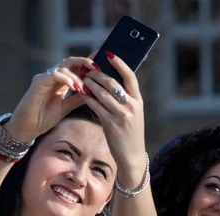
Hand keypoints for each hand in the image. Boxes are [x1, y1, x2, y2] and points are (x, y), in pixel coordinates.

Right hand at [5, 57, 98, 141]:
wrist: (28, 127)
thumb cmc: (44, 118)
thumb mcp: (66, 107)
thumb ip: (78, 99)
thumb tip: (94, 92)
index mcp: (60, 82)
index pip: (76, 68)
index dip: (88, 64)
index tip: (102, 62)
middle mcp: (53, 77)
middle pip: (71, 62)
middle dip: (85, 62)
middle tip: (97, 68)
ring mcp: (45, 78)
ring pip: (65, 68)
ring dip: (78, 77)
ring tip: (85, 88)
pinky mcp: (39, 82)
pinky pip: (55, 75)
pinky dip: (67, 79)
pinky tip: (75, 88)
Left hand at [80, 52, 146, 186]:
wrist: (131, 156)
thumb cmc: (130, 133)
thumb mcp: (134, 114)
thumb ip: (125, 100)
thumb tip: (110, 82)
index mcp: (138, 102)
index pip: (130, 77)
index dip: (120, 63)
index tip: (109, 54)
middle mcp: (131, 107)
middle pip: (112, 83)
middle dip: (98, 74)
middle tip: (88, 70)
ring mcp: (121, 115)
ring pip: (101, 93)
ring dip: (90, 84)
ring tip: (82, 80)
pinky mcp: (110, 124)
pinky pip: (95, 106)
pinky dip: (87, 98)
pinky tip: (81, 93)